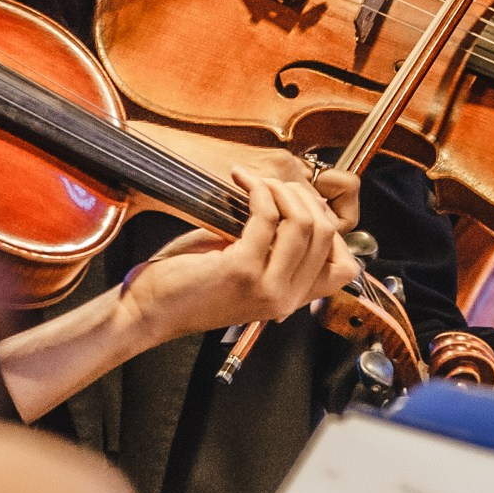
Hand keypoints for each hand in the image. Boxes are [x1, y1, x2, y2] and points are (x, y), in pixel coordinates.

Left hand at [117, 163, 357, 354]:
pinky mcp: (241, 270)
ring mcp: (267, 287)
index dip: (328, 226)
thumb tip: (299, 206)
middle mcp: (285, 299)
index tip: (299, 204)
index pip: (345, 266)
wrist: (149, 310)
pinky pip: (267, 217)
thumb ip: (277, 249)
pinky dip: (257, 190)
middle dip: (303, 196)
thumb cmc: (190, 284)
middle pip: (326, 234)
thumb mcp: (246, 269)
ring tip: (256, 182)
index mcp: (290, 299)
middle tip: (273, 184)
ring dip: (280, 190)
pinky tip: (240, 182)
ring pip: (304, 223)